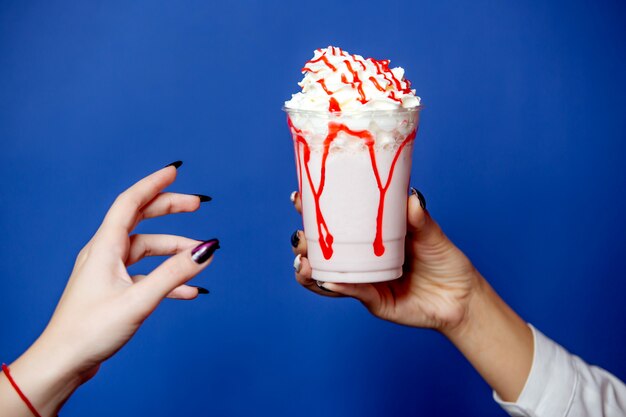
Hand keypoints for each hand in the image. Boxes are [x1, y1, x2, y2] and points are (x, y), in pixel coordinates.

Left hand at [0, 162, 218, 415]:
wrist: (64, 363)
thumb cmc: (91, 330)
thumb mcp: (139, 300)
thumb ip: (175, 273)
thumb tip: (206, 249)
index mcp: (105, 247)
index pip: (130, 202)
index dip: (153, 183)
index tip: (174, 170)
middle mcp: (105, 253)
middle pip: (140, 219)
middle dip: (169, 209)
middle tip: (197, 205)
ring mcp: (108, 272)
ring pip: (146, 250)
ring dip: (174, 251)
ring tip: (199, 259)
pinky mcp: (113, 290)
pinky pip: (145, 274)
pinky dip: (167, 278)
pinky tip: (189, 291)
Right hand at [291, 189, 533, 401]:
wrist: (462, 298)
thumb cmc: (446, 261)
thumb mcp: (432, 235)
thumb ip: (420, 219)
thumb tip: (411, 197)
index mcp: (370, 236)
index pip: (335, 221)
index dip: (312, 212)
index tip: (298, 199)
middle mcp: (361, 258)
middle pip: (322, 250)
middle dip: (303, 243)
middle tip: (300, 236)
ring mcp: (364, 280)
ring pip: (327, 275)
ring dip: (309, 270)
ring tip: (303, 263)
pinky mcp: (373, 301)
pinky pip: (352, 293)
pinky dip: (339, 287)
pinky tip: (329, 282)